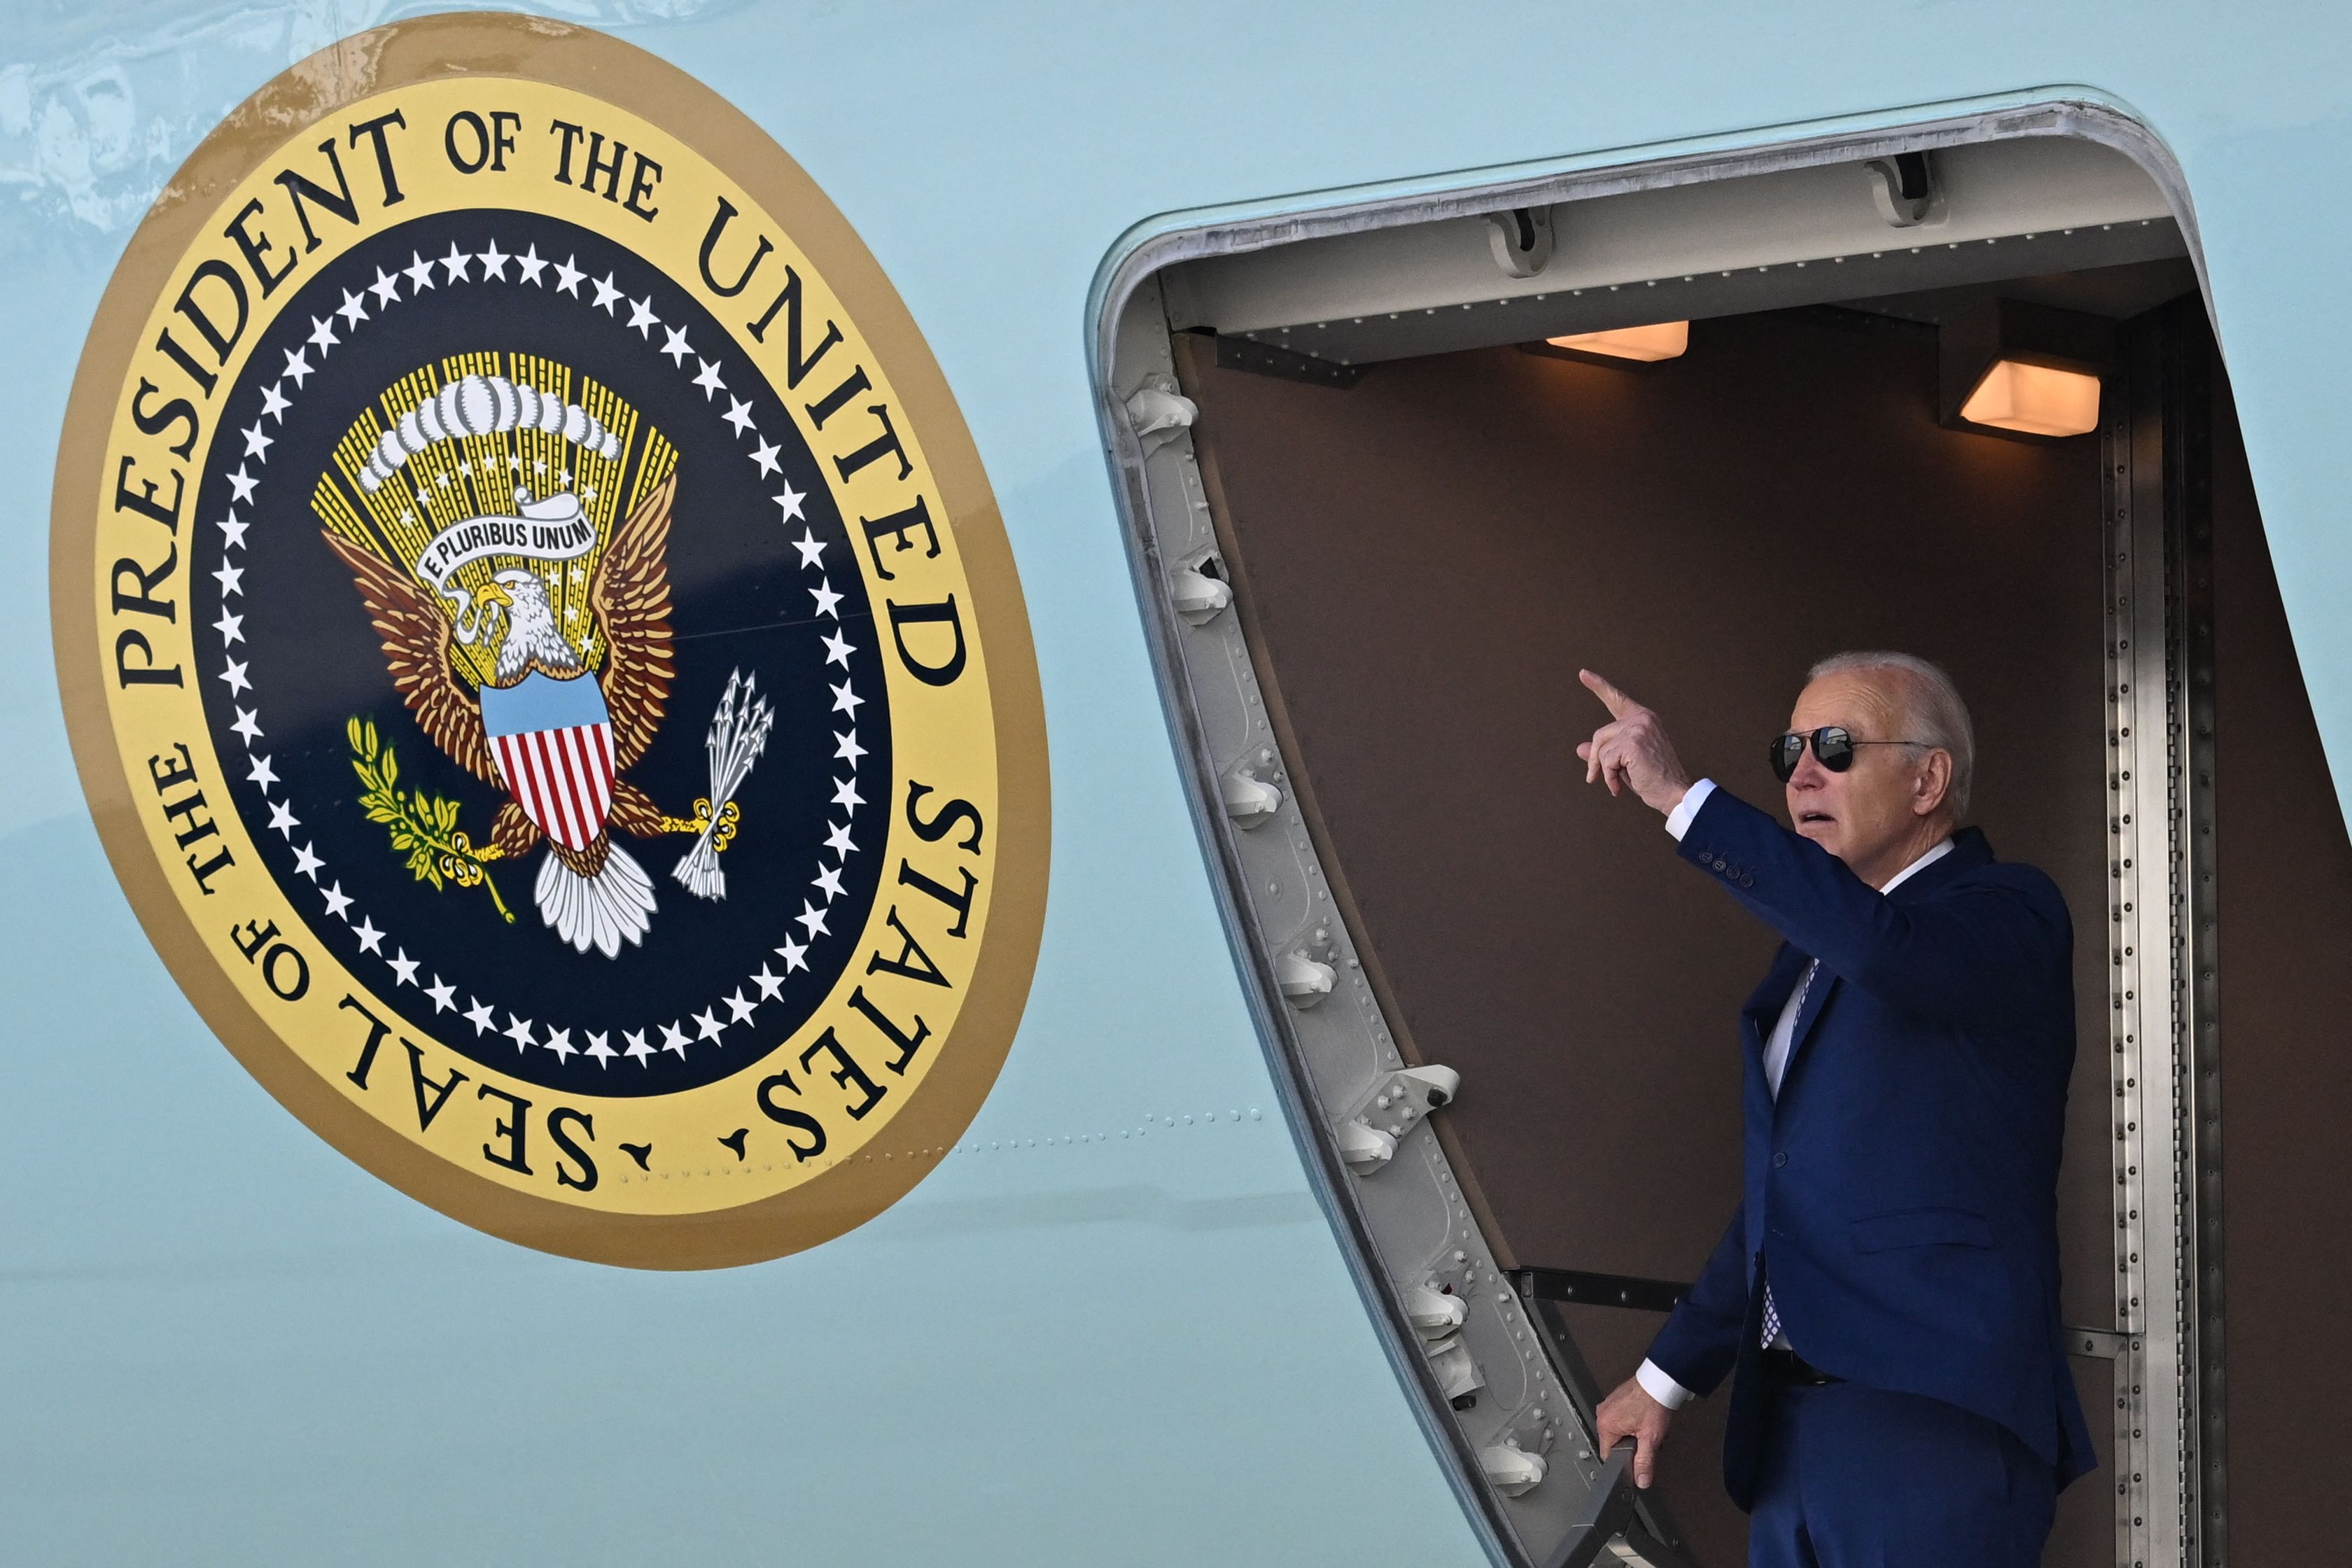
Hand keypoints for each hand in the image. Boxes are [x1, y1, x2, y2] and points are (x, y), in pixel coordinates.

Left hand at [1575, 669, 1692, 814]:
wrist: (1675, 794)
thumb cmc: (1653, 780)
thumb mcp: (1624, 763)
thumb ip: (1604, 752)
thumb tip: (1579, 748)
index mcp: (1643, 719)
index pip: (1617, 700)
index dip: (1599, 687)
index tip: (1583, 674)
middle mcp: (1642, 719)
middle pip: (1600, 735)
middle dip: (1594, 759)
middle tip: (1593, 778)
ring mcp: (1638, 728)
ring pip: (1601, 749)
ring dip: (1604, 771)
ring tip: (1617, 785)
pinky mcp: (1633, 742)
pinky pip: (1605, 760)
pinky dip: (1609, 777)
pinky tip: (1619, 787)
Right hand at [1594, 1374, 1673, 1488]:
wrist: (1661, 1380)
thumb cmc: (1654, 1402)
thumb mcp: (1651, 1438)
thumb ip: (1645, 1462)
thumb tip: (1641, 1481)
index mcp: (1605, 1425)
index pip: (1609, 1456)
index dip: (1625, 1460)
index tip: (1637, 1458)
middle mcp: (1602, 1414)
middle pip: (1616, 1444)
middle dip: (1633, 1445)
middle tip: (1646, 1437)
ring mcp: (1609, 1405)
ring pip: (1621, 1431)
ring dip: (1635, 1433)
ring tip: (1648, 1425)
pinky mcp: (1616, 1400)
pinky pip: (1623, 1419)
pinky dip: (1634, 1421)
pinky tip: (1646, 1417)